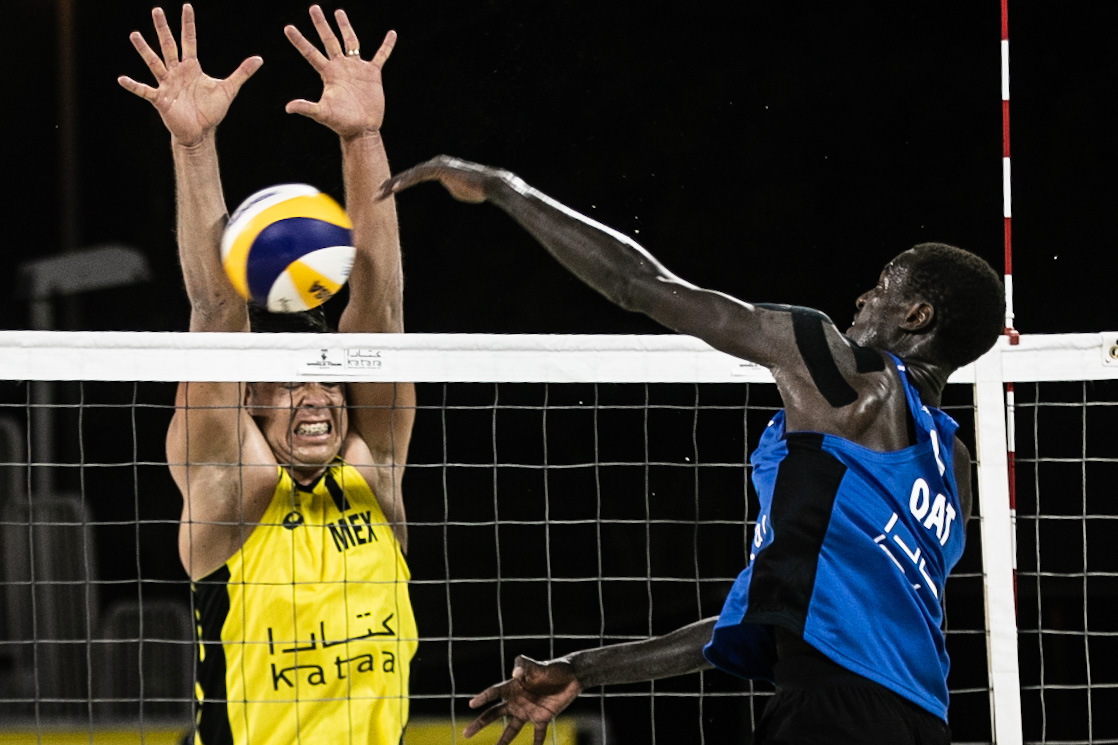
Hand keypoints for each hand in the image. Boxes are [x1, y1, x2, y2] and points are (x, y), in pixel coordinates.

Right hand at [118, 4, 261, 147]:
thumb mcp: (229, 89)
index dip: (188, 24)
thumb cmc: (211, 110)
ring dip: (144, 49)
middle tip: (157, 9)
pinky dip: (134, 86)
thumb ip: (242, 73)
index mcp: (192, 67)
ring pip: (154, 63)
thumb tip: (259, 59)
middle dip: (163, 28)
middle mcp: (177, 72)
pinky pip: (145, 90)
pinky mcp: (160, 99)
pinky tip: (122, 79)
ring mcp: (167, 84)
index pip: (189, 41)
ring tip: (134, 34)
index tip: (186, 6)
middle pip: (169, 45)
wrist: (201, 132)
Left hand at [284, 5, 395, 139]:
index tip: (288, 27)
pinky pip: (381, 55)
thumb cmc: (342, 123)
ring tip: (339, 12)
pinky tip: (392, 34)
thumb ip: (307, 108)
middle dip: (321, 24)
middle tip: (314, 8)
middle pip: (329, 40)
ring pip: (350, 42)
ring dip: (345, 27)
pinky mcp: (373, 74)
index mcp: (328, 74)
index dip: (299, 40)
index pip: (311, 53)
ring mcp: (357, 69)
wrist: (362, 129)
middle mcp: (341, 67)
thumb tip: (288, 108)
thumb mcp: (323, 113)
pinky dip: (387, 45)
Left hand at [379, 155, 509, 202]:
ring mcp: (436, 165)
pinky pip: (418, 176)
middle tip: (374, 195)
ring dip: (392, 185)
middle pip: (407, 174)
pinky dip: (405, 182)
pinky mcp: (439, 168)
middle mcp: (434, 163)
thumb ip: (450, 187)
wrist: (490, 185)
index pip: (412, 177)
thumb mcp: (458, 191)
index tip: (383, 195)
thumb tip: (449, 188)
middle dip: (389, 184)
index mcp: (436, 168)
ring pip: (409, 175)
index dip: (397, 185)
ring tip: (378, 194)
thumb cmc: (477, 190)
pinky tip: (393, 189)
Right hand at [463, 655, 581, 744]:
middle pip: (494, 714)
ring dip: (503, 741)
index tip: (472, 704)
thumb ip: (524, 666)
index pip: (494, 693)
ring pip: (511, 729)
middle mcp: (517, 701)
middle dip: (480, 723)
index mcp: (513, 686)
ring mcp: (528, 711)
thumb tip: (515, 675)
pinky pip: (537, 735)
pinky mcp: (542, 718)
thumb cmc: (552, 667)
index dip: (483, 698)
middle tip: (466, 734)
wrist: (571, 676)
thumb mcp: (537, 664)